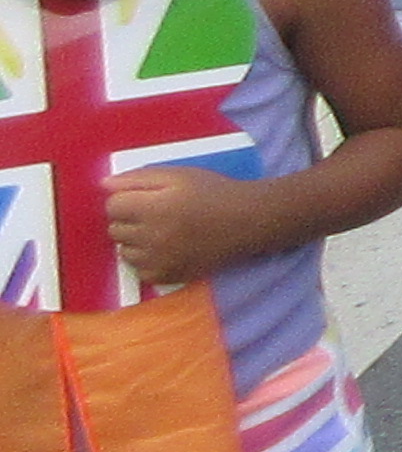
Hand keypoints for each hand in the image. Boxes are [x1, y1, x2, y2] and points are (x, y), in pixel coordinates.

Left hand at [103, 162, 267, 296]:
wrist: (247, 220)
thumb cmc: (212, 191)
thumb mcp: (178, 175)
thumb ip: (138, 178)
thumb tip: (103, 185)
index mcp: (154, 208)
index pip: (112, 206)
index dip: (126, 198)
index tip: (145, 197)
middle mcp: (152, 237)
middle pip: (114, 229)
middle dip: (129, 219)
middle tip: (155, 213)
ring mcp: (159, 260)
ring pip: (124, 251)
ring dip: (135, 240)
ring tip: (161, 231)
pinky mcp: (166, 276)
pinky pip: (138, 270)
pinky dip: (146, 259)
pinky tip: (166, 248)